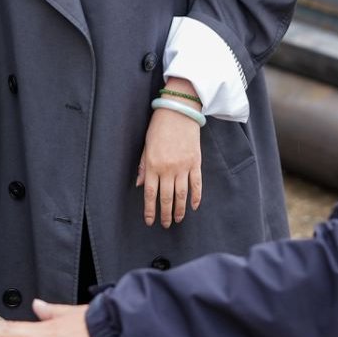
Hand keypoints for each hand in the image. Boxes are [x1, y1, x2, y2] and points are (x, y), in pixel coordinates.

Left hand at [137, 80, 202, 227]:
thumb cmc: (159, 126)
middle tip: (166, 224)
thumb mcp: (146, 145)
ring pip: (182, 195)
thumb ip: (143, 166)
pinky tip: (194, 206)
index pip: (151, 194)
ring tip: (178, 219)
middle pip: (166, 198)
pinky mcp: (196, 162)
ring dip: (180, 210)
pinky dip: (196, 197)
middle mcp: (168, 168)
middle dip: (165, 214)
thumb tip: (140, 185)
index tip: (150, 221)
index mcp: (153, 165)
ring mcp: (183, 166)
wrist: (179, 111)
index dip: (150, 210)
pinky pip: (196, 184)